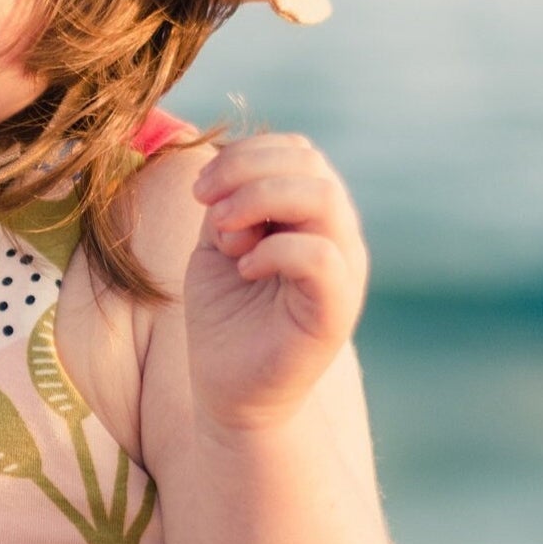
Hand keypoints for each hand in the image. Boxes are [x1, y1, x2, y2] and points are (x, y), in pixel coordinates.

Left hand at [184, 132, 367, 437]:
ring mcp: (342, 272)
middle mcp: (336, 237)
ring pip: (323, 198)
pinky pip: (321, 257)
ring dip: (259, 201)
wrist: (231, 392)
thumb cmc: (225, 316)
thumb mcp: (218, 244)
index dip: (246, 154)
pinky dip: (274, 250)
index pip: (298, 151)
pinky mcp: (335, 311)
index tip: (200, 190)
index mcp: (311, 216)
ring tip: (224, 236)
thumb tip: (226, 163)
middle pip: (311, 164)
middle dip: (246, 170)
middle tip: (205, 203)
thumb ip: (230, 201)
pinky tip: (243, 268)